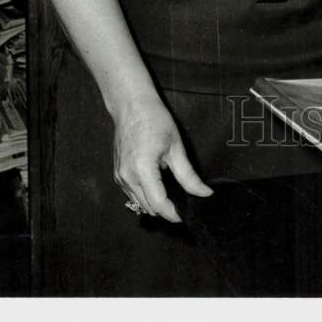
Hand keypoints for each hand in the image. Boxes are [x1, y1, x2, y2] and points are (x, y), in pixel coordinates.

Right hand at [112, 93, 212, 221]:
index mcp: (142, 169)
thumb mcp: (176, 147)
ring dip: (155, 203)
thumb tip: (204, 193)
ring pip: (139, 203)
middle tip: (183, 203)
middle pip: (148, 207)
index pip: (159, 203)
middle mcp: (127, 177)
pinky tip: (157, 184)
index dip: (173, 214)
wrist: (131, 106)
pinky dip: (145, 195)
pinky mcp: (117, 174)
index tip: (186, 215)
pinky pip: (132, 194)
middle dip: (166, 209)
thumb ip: (188, 175)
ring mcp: (119, 177)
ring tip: (172, 194)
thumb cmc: (155, 121)